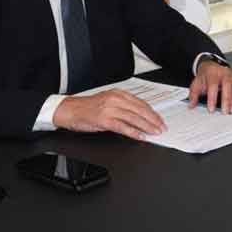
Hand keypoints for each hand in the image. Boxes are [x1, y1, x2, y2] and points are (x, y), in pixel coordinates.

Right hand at [53, 89, 167, 140]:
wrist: (69, 110)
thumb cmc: (88, 107)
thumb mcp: (108, 102)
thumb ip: (124, 106)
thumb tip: (141, 116)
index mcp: (119, 94)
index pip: (141, 103)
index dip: (153, 113)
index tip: (160, 120)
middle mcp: (116, 100)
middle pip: (140, 110)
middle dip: (153, 120)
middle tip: (162, 128)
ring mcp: (110, 109)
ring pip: (134, 118)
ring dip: (147, 127)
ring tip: (155, 133)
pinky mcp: (104, 120)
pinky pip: (123, 127)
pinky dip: (133, 132)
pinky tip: (141, 136)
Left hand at [188, 62, 231, 114]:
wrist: (211, 66)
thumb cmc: (205, 76)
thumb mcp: (196, 83)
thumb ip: (193, 94)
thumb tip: (191, 105)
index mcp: (213, 74)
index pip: (213, 86)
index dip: (212, 98)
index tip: (211, 109)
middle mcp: (225, 74)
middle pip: (227, 86)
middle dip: (226, 100)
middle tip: (225, 112)